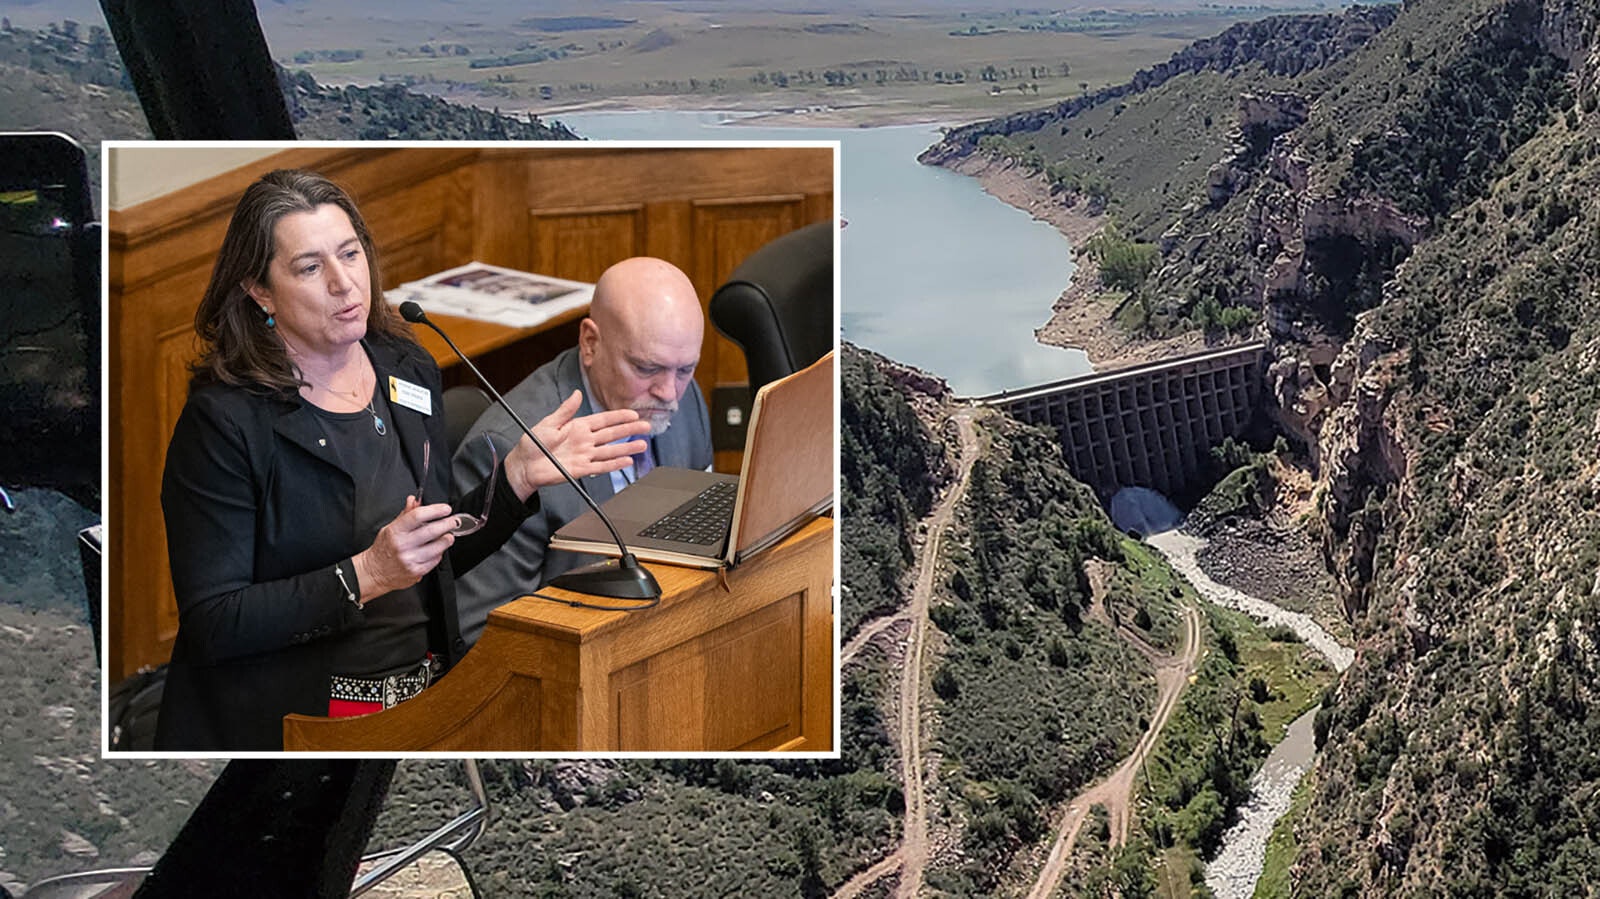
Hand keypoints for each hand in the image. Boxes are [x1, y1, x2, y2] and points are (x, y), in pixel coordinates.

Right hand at [351, 496, 456, 602]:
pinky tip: (437, 549)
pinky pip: (436, 560)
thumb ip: (405, 514)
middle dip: (448, 524)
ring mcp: (410, 559)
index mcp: (395, 531)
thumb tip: (414, 500)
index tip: (445, 509)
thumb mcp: (390, 528)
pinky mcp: (417, 571)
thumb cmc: (383, 548)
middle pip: (432, 530)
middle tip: (454, 521)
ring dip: (447, 539)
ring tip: (448, 535)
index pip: (418, 516)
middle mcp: (403, 545)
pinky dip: (440, 553)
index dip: (435, 510)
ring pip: (438, 546)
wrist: (375, 572)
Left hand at [504, 390, 650, 499]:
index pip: (603, 420)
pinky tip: (626, 461)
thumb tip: (577, 394)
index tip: (633, 414)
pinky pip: (601, 466)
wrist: (524, 466)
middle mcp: (584, 440)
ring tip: (642, 445)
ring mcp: (584, 455)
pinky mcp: (581, 470)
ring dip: (626, 448)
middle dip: (629, 430)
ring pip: (610, 451)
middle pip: (612, 434)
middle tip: (646, 427)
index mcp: (577, 426)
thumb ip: (565, 411)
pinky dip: (614, 464)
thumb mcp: (548, 422)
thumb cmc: (532, 443)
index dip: (619, 417)